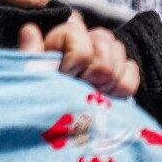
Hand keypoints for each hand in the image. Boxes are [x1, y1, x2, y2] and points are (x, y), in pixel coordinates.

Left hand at [19, 12, 141, 97]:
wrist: (58, 132)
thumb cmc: (39, 99)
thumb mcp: (30, 78)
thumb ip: (31, 54)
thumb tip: (30, 29)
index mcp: (58, 38)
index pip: (77, 33)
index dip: (74, 60)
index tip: (66, 77)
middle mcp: (82, 40)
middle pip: (103, 39)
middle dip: (95, 70)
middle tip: (83, 87)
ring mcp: (103, 56)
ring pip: (119, 51)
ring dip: (109, 78)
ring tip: (94, 94)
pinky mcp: (119, 76)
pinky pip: (131, 70)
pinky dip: (123, 85)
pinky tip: (109, 96)